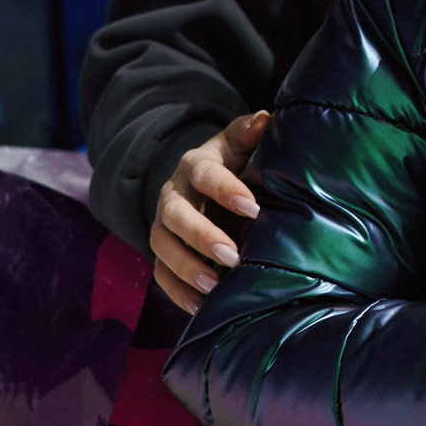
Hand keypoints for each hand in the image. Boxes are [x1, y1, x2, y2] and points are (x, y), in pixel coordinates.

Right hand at [150, 112, 269, 311]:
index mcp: (195, 165)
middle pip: (176, 216)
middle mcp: (173, 195)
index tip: (254, 207)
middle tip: (233, 255)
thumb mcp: (240, 145)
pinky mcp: (162, 252)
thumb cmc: (235, 163)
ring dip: (186, 267)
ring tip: (213, 285)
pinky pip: (160, 273)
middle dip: (202, 236)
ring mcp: (163, 226)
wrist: (205, 185)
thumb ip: (250, 132)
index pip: (206, 175)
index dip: (226, 190)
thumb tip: (265, 119)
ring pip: (163, 247)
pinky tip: (199, 307)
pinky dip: (177, 292)